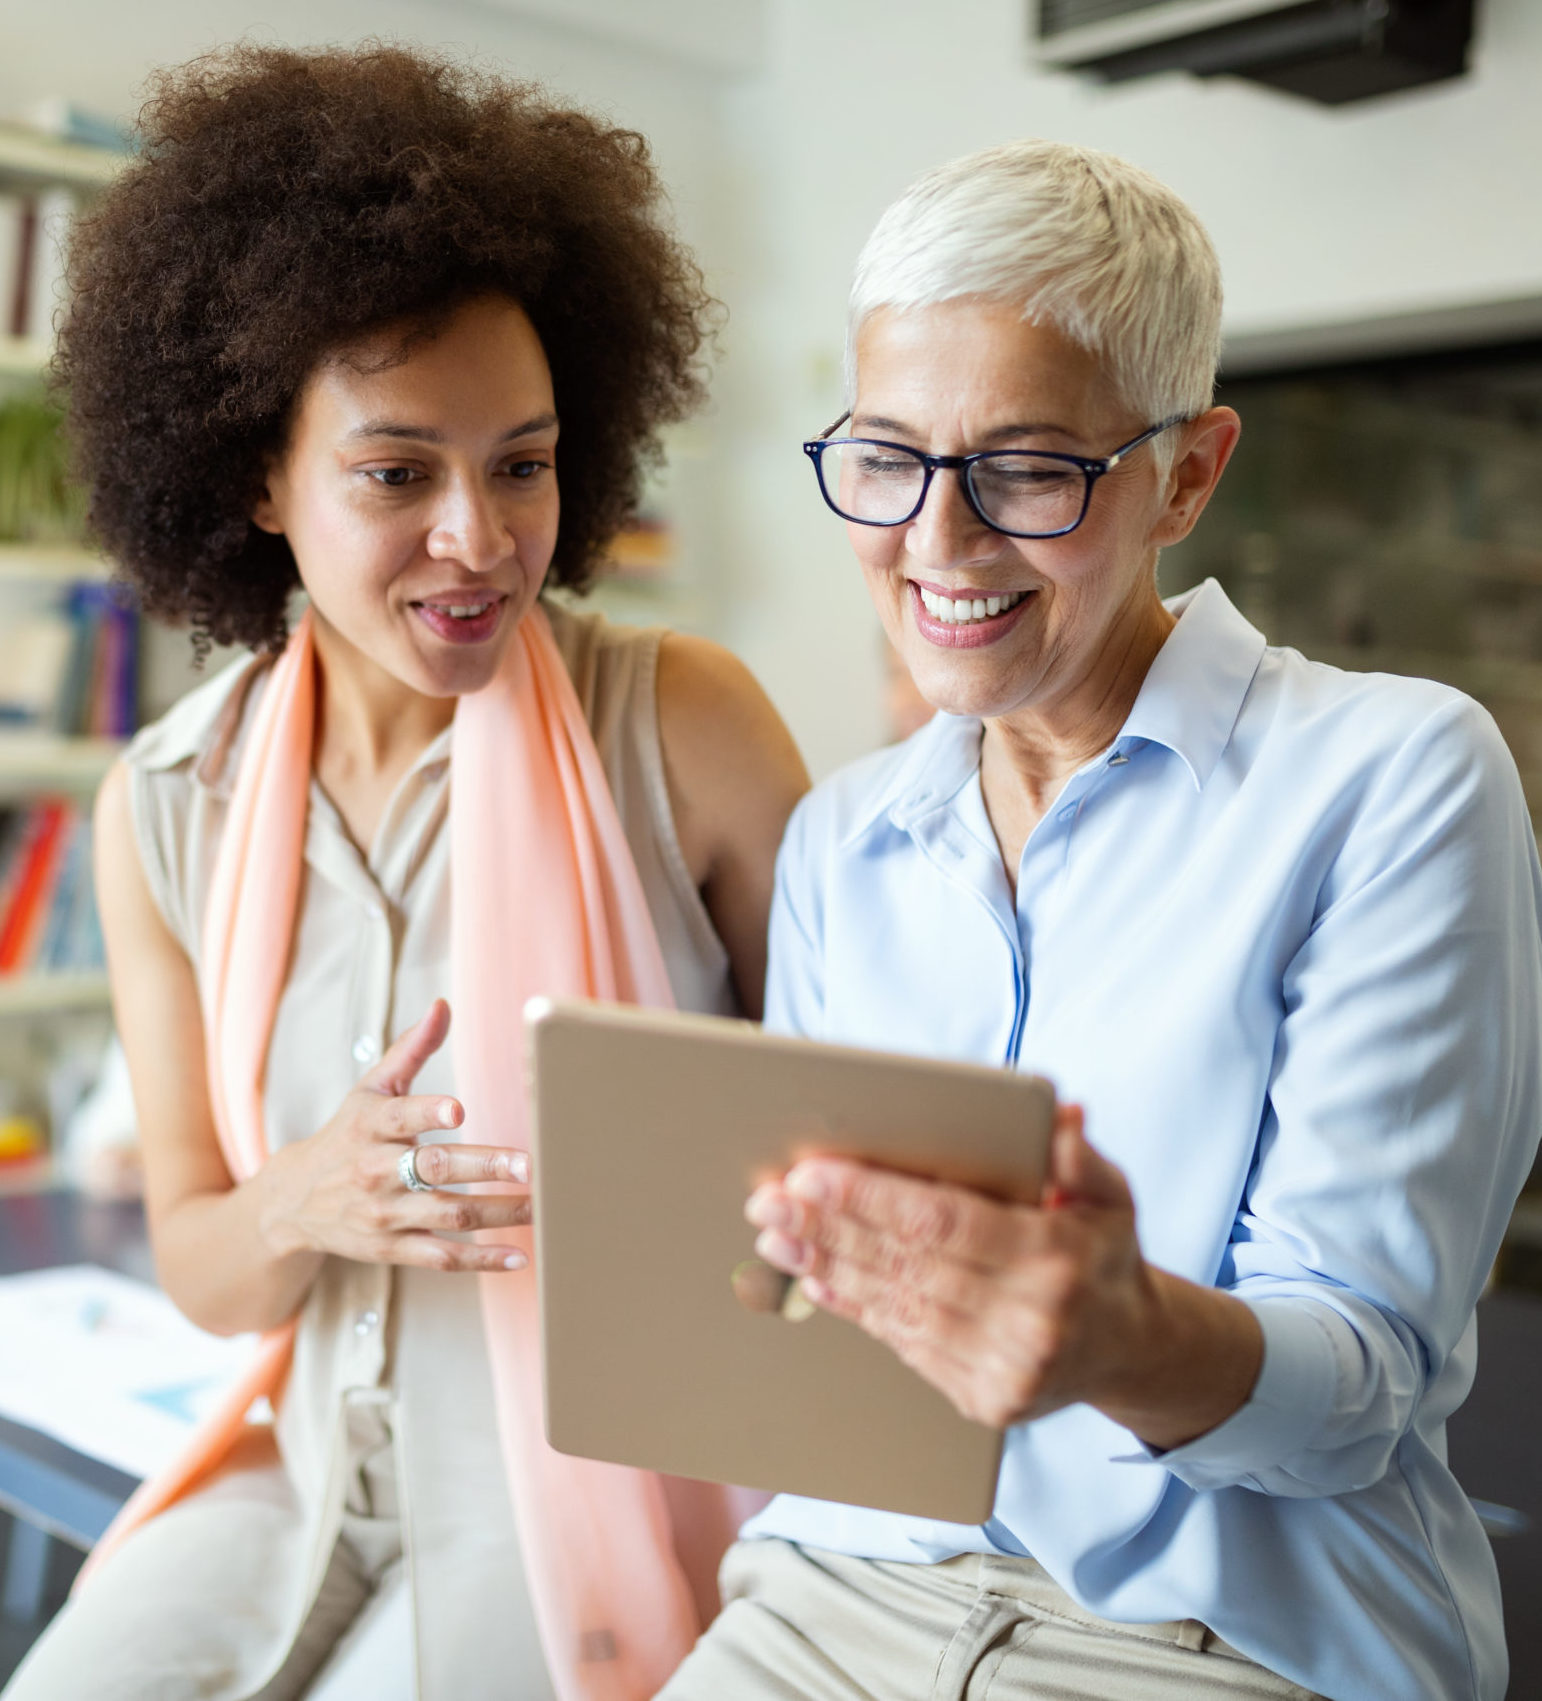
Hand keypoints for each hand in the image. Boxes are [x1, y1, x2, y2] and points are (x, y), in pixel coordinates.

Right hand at [259, 999, 530, 1273]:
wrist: (295, 1200)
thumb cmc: (348, 1132)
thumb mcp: (371, 1088)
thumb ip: (411, 1048)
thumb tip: (442, 1006)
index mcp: (371, 1125)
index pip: (400, 1116)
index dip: (428, 1112)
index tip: (458, 1110)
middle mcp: (376, 1171)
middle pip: (434, 1169)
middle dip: (483, 1166)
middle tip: (528, 1163)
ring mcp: (385, 1214)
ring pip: (448, 1215)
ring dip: (499, 1212)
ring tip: (543, 1203)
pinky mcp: (392, 1249)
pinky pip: (441, 1257)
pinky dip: (481, 1260)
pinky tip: (519, 1256)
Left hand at [745, 1105, 1260, 1443]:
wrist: (1132, 1352)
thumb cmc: (1103, 1256)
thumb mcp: (1111, 1195)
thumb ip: (1078, 1156)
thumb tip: (1057, 1113)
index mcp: (1054, 1257)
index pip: (943, 1221)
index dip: (871, 1198)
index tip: (812, 1175)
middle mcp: (1029, 1319)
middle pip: (905, 1264)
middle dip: (828, 1229)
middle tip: (769, 1200)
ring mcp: (1006, 1369)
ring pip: (895, 1308)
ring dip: (826, 1268)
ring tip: (775, 1236)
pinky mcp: (984, 1401)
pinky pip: (905, 1345)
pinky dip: (855, 1309)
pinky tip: (816, 1279)